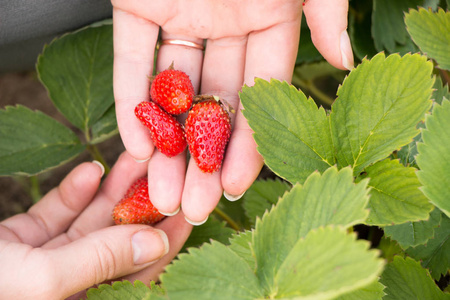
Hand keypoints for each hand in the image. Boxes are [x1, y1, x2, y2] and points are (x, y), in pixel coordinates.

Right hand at [0, 152, 191, 299]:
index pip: (139, 276)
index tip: (189, 205)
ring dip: (111, 192)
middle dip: (139, 205)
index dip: (166, 240)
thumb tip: (155, 243)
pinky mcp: (17, 244)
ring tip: (134, 159)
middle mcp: (66, 291)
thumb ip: (99, 262)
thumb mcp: (37, 283)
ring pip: (88, 226)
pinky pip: (53, 218)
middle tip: (164, 172)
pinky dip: (70, 195)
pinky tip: (90, 170)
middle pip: (117, 244)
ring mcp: (42, 266)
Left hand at [111, 0, 352, 223]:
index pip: (261, 95)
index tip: (237, 187)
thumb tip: (345, 63)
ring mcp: (180, 14)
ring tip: (160, 191)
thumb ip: (325, 11)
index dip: (250, 145)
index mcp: (268, 19)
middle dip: (204, 159)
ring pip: (173, 90)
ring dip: (165, 143)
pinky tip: (131, 142)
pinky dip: (129, 96)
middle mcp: (225, 23)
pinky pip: (132, 54)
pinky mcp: (136, 0)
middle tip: (193, 207)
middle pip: (215, 104)